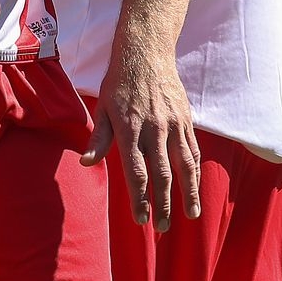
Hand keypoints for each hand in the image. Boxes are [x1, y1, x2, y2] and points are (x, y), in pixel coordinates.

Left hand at [82, 41, 201, 230]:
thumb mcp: (103, 107)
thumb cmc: (119, 82)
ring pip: (184, 164)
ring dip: (188, 192)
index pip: (137, 171)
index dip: (140, 198)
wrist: (147, 53)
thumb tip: (86, 163)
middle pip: (162, 173)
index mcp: (130, 128)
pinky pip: (193, 149)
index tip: (141, 219)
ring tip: (190, 214)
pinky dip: (195, 171)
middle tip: (162, 227)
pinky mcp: (186, 119)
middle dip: (164, 203)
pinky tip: (195, 186)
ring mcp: (173, 124)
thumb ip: (99, 138)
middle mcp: (155, 128)